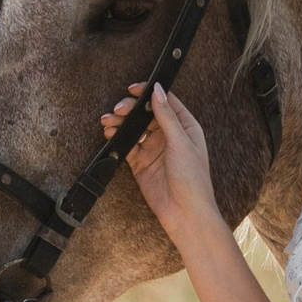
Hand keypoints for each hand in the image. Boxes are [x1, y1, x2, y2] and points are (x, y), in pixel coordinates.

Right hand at [102, 82, 218, 259]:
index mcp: (185, 126)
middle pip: (146, 113)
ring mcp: (154, 149)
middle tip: (119, 109)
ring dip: (121, 122)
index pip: (165, 101)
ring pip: (134, 128)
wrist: (184, 212)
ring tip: (108, 120)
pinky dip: (117, 139)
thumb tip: (157, 90)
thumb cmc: (193, 178)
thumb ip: (167, 116)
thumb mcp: (180, 142)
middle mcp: (169, 135)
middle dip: (130, 109)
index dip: (149, 93)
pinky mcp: (141, 163)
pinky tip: (110, 133)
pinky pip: (127, 146)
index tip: (134, 88)